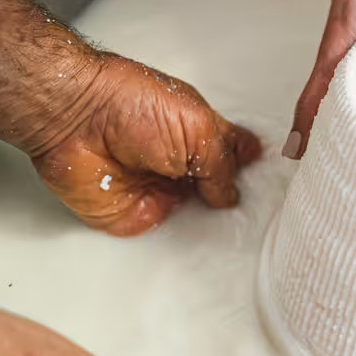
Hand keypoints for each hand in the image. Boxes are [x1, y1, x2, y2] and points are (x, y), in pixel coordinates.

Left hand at [30, 52, 260, 236]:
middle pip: (218, 188)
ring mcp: (160, 189)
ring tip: (246, 239)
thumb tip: (230, 196)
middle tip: (266, 217)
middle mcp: (180, 161)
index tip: (277, 181)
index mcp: (199, 131)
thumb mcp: (198, 129)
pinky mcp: (136, 214)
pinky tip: (210, 250)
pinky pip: (165, 235)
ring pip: (196, 216)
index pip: (234, 151)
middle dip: (239, 201)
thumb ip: (222, 166)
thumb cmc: (131, 104)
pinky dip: (184, 244)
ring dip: (216, 227)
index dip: (252, 163)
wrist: (77, 120)